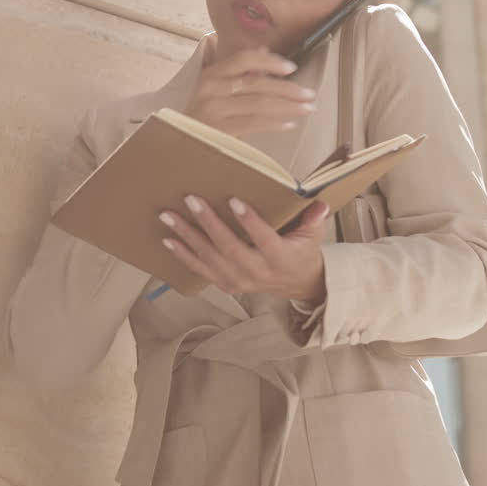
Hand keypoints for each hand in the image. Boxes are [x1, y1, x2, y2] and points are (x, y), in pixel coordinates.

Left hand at [159, 196, 329, 303]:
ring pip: (210, 258)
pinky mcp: (226, 284)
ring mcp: (239, 281)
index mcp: (280, 258)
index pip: (264, 239)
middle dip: (208, 223)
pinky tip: (168, 239)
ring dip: (187, 236)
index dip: (250, 222)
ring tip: (168, 216)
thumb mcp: (313, 236)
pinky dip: (183, 255)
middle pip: (229, 247)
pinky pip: (201, 270)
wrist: (298, 285)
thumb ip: (313, 218)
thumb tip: (318, 202)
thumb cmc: (302, 252)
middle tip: (191, 200)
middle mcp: (257, 272)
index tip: (235, 201)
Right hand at [185, 47, 316, 134]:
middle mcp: (210, 88)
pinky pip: (253, 123)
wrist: (175, 143)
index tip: (292, 68)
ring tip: (306, 108)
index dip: (270, 61)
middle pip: (256, 83)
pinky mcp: (218, 129)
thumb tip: (265, 51)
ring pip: (258, 103)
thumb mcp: (214, 89)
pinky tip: (289, 124)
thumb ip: (239, 71)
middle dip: (287, 88)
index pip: (243, 59)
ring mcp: (213, 109)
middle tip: (309, 94)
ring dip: (287, 106)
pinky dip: (274, 123)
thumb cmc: (199, 115)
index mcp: (210, 74)